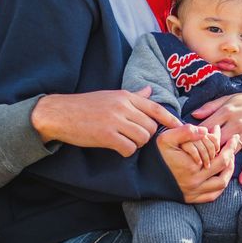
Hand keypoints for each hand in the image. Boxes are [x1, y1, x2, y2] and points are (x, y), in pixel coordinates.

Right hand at [31, 87, 181, 156]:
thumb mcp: (111, 96)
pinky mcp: (106, 135)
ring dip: (136, 144)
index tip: (182, 128)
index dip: (171, 120)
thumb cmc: (85, 105)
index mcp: (126, 96)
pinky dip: (125, 151)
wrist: (59, 113)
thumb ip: (133, 96)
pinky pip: (129, 149)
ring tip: (122, 141)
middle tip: (132, 137)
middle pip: (151, 127)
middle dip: (146, 136)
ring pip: (142, 139)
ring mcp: (115, 120)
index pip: (156, 107)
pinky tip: (116, 147)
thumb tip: (149, 90)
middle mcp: (123, 106)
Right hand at [158, 124, 238, 202]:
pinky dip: (220, 186)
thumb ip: (185, 131)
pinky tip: (222, 175)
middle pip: (223, 166)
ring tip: (231, 158)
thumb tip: (204, 130)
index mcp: (191, 166)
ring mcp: (194, 192)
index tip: (220, 129)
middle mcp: (195, 181)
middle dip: (231, 151)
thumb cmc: (154, 156)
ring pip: (221, 183)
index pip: (216, 151)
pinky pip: (213, 195)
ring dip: (229, 170)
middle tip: (234, 140)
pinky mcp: (191, 199)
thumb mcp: (166, 138)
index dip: (220, 138)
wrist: (142, 177)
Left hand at [192, 89, 241, 184]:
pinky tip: (241, 180)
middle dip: (205, 152)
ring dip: (221, 161)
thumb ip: (210, 107)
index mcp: (226, 112)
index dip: (195, 137)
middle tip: (195, 162)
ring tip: (210, 170)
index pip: (206, 127)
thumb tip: (194, 115)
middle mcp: (236, 123)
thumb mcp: (229, 98)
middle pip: (216, 141)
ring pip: (231, 150)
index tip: (188, 146)